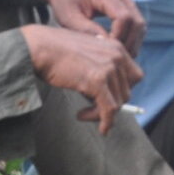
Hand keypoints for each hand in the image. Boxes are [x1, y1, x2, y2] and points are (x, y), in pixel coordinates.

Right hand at [20, 24, 143, 134]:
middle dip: (113, 104)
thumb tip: (107, 91)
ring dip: (103, 114)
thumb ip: (101, 66)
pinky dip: (106, 122)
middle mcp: (117, 56)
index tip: (109, 99)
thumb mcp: (88, 53)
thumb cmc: (56, 51)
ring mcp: (108, 67)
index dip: (122, 90)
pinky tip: (100, 128)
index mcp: (116, 47)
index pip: (134, 76)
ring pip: (119, 102)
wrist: (39, 46)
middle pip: (127, 91)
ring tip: (85, 114)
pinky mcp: (97, 81)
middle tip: (94, 109)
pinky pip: (110, 109)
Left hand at [31, 0, 144, 56]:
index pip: (124, 17)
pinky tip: (118, 48)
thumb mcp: (69, 18)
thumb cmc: (64, 0)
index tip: (106, 52)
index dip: (119, 37)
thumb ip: (87, 31)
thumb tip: (107, 48)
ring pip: (139, 23)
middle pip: (137, 21)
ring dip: (132, 42)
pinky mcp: (126, 2)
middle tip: (115, 60)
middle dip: (129, 43)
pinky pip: (135, 22)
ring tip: (117, 57)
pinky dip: (131, 37)